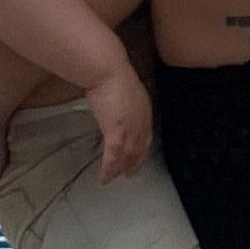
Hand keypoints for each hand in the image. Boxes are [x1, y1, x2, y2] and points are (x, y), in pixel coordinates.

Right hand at [85, 56, 155, 181]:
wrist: (106, 70)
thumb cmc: (109, 73)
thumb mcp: (121, 88)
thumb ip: (122, 100)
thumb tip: (115, 103)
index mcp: (144, 109)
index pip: (146, 134)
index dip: (142, 147)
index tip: (137, 156)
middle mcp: (141, 121)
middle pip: (139, 148)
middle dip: (134, 162)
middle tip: (128, 174)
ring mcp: (130, 128)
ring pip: (127, 155)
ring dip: (119, 169)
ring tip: (111, 178)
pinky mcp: (117, 132)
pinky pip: (113, 156)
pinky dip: (109, 168)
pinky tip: (103, 177)